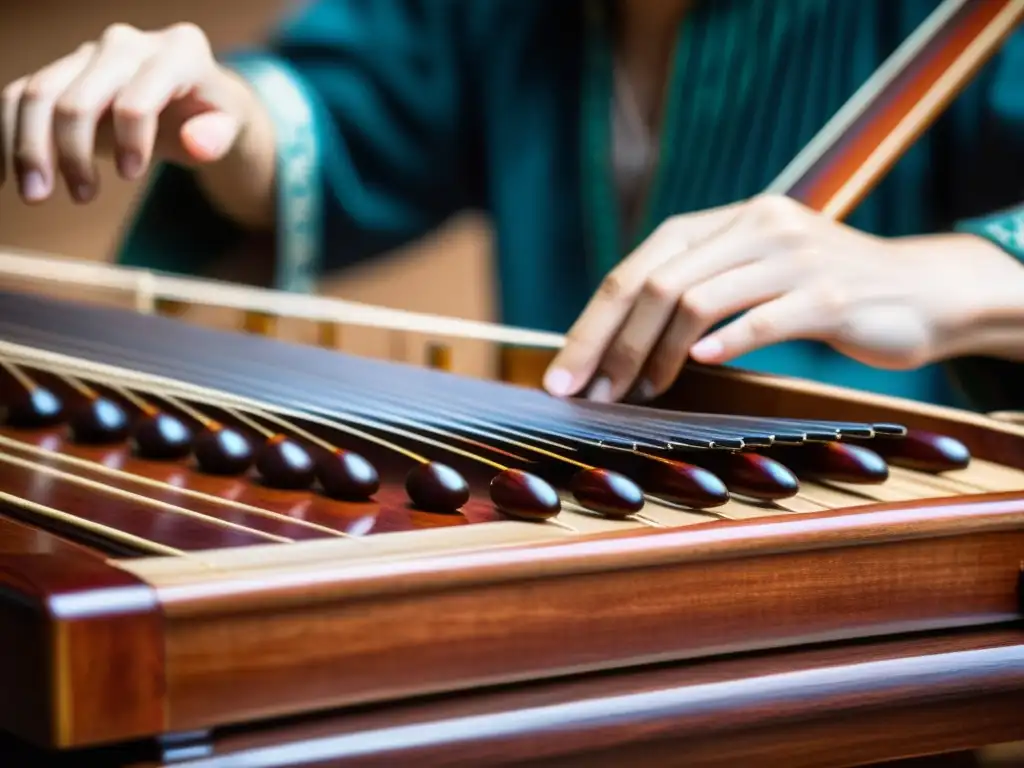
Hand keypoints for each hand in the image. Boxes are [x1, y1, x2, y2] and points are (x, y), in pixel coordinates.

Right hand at [1, 23, 257, 204]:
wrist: (192, 99)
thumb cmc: (212, 116)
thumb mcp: (231, 128)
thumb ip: (219, 136)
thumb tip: (197, 145)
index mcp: (178, 52)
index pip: (138, 98)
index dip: (131, 140)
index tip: (133, 177)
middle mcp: (126, 44)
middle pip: (76, 98)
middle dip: (69, 152)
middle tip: (79, 198)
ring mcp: (88, 56)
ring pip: (38, 95)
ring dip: (28, 148)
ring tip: (36, 196)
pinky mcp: (61, 73)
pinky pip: (18, 97)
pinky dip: (5, 136)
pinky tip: (4, 176)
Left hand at [543, 195, 1023, 401]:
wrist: (921, 289)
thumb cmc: (821, 292)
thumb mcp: (753, 271)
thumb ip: (695, 286)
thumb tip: (615, 342)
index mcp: (725, 219)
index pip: (639, 267)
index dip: (593, 324)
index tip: (563, 375)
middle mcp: (753, 225)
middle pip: (655, 284)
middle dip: (608, 345)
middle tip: (587, 395)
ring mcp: (792, 256)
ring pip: (696, 301)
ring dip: (653, 356)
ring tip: (637, 394)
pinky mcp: (828, 294)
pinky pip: (760, 319)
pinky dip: (722, 344)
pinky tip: (697, 365)